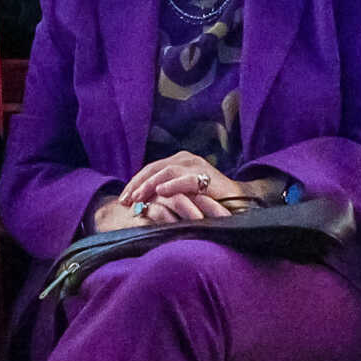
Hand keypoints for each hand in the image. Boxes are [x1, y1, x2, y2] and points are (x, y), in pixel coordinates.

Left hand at [111, 152, 243, 223]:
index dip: (135, 183)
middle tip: (126, 200)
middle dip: (137, 185)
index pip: (150, 169)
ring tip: (139, 198)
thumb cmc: (206, 199)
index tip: (123, 199)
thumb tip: (141, 202)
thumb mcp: (181, 194)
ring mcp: (195, 165)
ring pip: (165, 172)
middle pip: (153, 168)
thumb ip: (164, 192)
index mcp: (177, 161)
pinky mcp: (205, 175)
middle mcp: (184, 159)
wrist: (237, 200)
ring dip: (150, 185)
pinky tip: (161, 192)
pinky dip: (172, 185)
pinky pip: (185, 179)